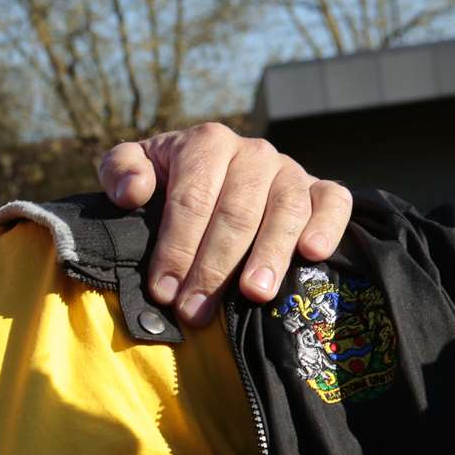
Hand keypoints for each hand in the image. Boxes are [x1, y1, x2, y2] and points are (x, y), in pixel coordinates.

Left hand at [98, 123, 351, 325]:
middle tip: (196, 311)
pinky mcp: (320, 188)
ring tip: (254, 294)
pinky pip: (334, 202)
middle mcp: (252, 152)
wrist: (216, 174)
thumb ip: (120, 170)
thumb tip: (132, 193)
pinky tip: (313, 254)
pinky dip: (328, 225)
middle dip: (213, 267)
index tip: (164, 290)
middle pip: (236, 212)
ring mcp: (289, 169)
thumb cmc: (169, 179)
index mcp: (206, 143)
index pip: (192, 200)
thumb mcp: (135, 166)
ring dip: (269, 254)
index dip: (177, 247)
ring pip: (284, 210)